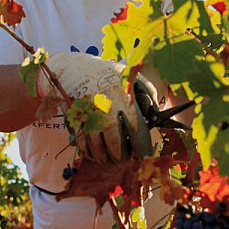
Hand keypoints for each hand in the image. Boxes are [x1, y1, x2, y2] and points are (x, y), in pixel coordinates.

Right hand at [37, 52, 157, 162]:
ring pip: (99, 149)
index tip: (144, 156)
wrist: (73, 70)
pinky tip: (97, 151)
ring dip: (106, 158)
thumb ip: (147, 94)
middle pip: (117, 146)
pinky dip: (91, 153)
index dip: (142, 149)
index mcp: (123, 97)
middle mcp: (105, 107)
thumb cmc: (108, 76)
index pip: (136, 131)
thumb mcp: (131, 77)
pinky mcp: (74, 121)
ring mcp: (88, 116)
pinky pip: (84, 146)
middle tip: (125, 158)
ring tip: (111, 157)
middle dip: (123, 156)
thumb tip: (155, 117)